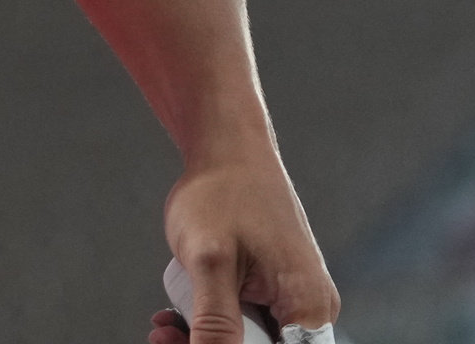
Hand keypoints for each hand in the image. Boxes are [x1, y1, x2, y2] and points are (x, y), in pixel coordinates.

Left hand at [162, 157, 338, 341]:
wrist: (225, 150)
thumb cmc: (223, 192)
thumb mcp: (210, 263)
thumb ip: (215, 322)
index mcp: (307, 308)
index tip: (196, 342)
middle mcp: (308, 311)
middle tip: (166, 339)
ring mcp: (291, 301)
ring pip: (247, 340)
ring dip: (203, 338)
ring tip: (166, 327)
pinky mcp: (272, 293)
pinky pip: (243, 323)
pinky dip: (208, 323)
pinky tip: (175, 316)